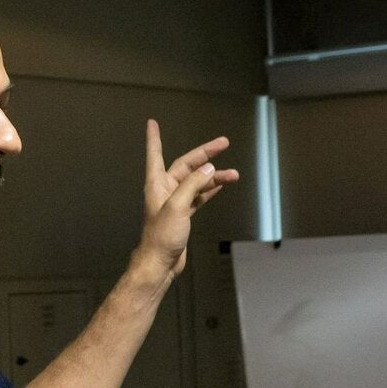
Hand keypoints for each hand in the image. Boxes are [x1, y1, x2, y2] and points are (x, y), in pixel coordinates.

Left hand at [139, 119, 239, 277]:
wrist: (160, 263)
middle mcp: (164, 190)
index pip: (155, 154)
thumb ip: (193, 184)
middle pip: (186, 165)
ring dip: (215, 176)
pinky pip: (199, 196)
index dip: (154, 138)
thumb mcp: (177, 206)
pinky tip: (222, 184)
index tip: (152, 124)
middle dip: (205, 154)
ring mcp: (174, 202)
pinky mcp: (183, 214)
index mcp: (157, 184)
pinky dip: (211, 190)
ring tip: (234, 174)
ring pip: (197, 182)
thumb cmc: (161, 237)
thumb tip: (209, 169)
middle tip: (223, 143)